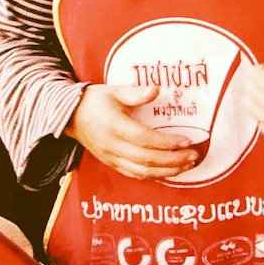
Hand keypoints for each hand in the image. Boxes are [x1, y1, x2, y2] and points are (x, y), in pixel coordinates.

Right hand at [64, 84, 200, 179]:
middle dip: (173, 160)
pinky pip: (134, 174)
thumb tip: (156, 89)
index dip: (166, 142)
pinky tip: (168, 172)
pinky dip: (153, 176)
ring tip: (187, 166)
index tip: (186, 141)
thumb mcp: (114, 91)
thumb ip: (135, 92)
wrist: (70, 117)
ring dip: (166, 171)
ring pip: (141, 171)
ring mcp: (111, 158)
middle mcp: (112, 146)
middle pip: (146, 159)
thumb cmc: (94, 101)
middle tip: (193, 156)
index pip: (144, 139)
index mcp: (114, 126)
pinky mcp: (111, 164)